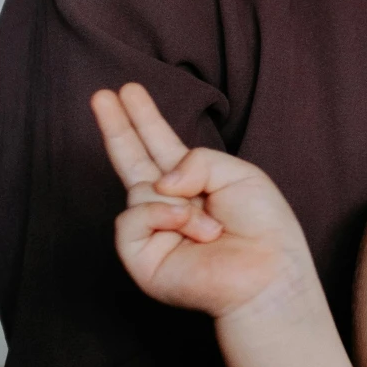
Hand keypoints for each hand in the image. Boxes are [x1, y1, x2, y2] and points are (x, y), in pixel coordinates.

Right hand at [93, 82, 314, 319]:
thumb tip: (159, 181)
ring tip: (210, 227)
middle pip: (132, 160)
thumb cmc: (262, 228)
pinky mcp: (140, 256)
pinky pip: (132, 218)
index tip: (128, 91)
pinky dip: (159, 216)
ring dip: (179, 202)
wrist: (266, 275)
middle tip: (100, 95)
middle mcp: (168, 204)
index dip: (144, 120)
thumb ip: (197, 160)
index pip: (160, 146)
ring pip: (141, 189)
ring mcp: (153, 230)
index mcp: (192, 183)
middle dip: (117, 127)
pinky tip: (183, 226)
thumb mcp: (238, 174)